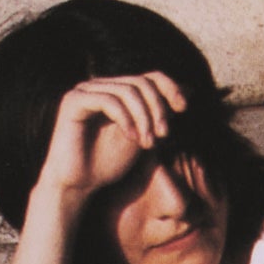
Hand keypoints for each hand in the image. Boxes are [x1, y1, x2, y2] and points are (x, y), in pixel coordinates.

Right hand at [34, 73, 187, 214]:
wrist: (78, 186)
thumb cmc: (107, 163)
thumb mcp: (143, 135)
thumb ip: (160, 113)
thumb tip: (189, 89)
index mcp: (116, 90)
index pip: (149, 76)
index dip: (170, 88)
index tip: (184, 108)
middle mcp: (100, 85)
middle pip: (141, 82)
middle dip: (158, 107)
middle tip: (165, 134)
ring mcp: (85, 90)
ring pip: (127, 90)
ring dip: (144, 116)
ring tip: (149, 141)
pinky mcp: (74, 101)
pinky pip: (108, 100)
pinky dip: (125, 118)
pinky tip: (132, 138)